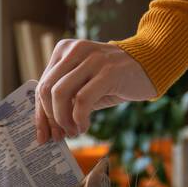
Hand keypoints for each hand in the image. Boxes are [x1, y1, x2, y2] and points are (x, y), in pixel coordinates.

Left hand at [35, 39, 155, 142]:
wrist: (147, 67)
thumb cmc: (112, 79)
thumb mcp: (83, 84)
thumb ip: (64, 98)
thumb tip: (47, 128)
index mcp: (64, 50)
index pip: (42, 86)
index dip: (40, 114)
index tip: (43, 136)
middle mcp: (75, 50)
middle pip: (47, 90)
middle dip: (50, 119)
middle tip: (61, 135)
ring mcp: (92, 59)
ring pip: (60, 93)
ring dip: (64, 120)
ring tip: (74, 131)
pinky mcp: (108, 71)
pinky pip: (82, 100)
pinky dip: (79, 119)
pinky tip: (85, 126)